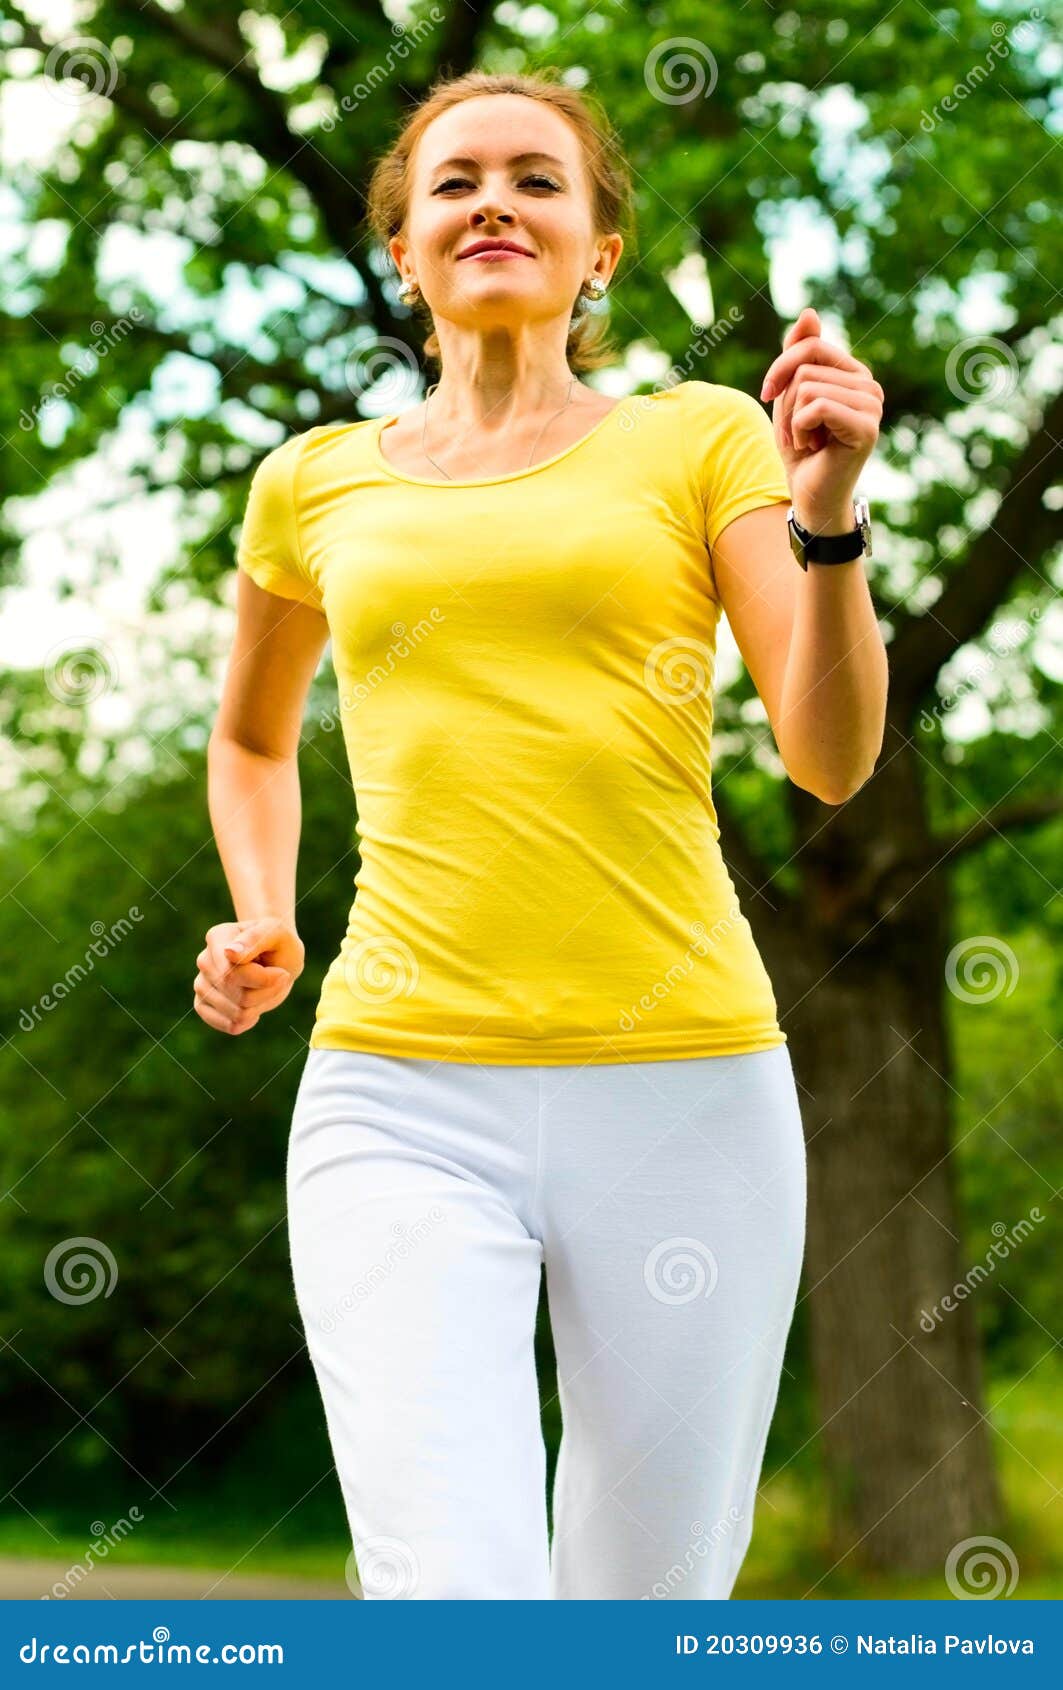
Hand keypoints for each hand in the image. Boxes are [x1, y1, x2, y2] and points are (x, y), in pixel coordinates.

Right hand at [194, 916, 304, 1035]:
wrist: (277, 958)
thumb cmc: (279, 943)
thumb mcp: (277, 934)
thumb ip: (255, 939)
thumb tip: (229, 953)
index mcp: (217, 938)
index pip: (234, 974)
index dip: (264, 979)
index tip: (282, 972)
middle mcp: (204, 961)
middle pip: (239, 996)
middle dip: (266, 992)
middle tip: (277, 977)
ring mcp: (201, 984)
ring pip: (237, 1013)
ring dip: (261, 1005)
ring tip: (264, 987)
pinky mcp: (203, 1005)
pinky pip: (230, 1026)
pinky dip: (250, 1020)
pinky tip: (254, 1005)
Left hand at [760, 306, 882, 523]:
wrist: (810, 496)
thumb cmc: (801, 449)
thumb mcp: (790, 396)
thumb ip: (798, 354)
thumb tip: (809, 311)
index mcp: (854, 373)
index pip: (811, 345)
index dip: (781, 367)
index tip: (768, 393)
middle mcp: (869, 385)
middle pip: (806, 368)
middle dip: (787, 403)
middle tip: (800, 431)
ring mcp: (873, 406)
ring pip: (808, 388)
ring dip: (793, 421)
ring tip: (809, 441)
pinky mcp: (867, 427)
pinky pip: (815, 408)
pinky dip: (800, 430)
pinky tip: (812, 448)